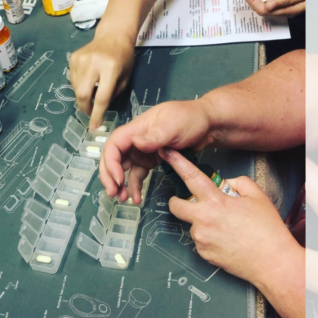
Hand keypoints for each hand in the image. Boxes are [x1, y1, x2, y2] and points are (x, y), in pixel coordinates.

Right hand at [69, 31, 134, 129]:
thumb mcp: (125, 78)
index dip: (97, 114)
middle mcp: (93, 63)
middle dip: (85, 108)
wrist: (113, 35)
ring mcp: (80, 59)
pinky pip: (73, 79)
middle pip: (83, 94)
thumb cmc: (123, 58)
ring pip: (76, 88)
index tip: (94, 126)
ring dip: (83, 96)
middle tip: (90, 113)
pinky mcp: (73, 57)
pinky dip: (79, 85)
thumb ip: (112, 94)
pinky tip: (88, 79)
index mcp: (110, 68)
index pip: (101, 97)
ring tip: (92, 91)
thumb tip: (98, 111)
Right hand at [100, 100, 214, 203]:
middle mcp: (135, 140)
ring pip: (123, 168)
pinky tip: (136, 197)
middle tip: (113, 193)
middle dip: (109, 175)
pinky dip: (135, 186)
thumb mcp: (172, 126)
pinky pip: (137, 174)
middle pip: (113, 157)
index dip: (111, 162)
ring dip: (120, 184)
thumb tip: (135, 143)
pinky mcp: (151, 160)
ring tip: (123, 199)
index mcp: (137, 128)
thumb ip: (153, 136)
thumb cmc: (190, 119)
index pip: (114, 144)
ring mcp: (142, 151)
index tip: (118, 178)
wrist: (208, 125)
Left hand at [162, 148, 299, 287]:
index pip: (191, 177)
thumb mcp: (257, 196)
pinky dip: (209, 238)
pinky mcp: (203, 254)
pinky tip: (227, 241)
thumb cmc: (267, 228)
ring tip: (226, 228)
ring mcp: (201, 239)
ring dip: (202, 223)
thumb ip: (238, 183)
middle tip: (190, 201)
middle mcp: (203, 220)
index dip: (177, 163)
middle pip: (176, 206)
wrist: (272, 261)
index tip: (166, 153)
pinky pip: (200, 241)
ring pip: (193, 225)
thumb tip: (226, 184)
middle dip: (177, 201)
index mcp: (216, 202)